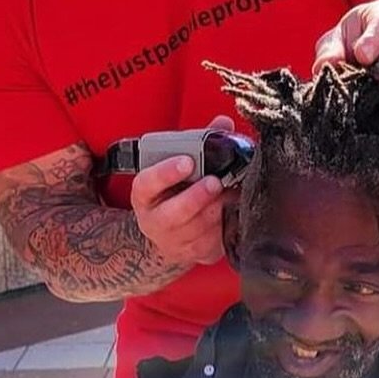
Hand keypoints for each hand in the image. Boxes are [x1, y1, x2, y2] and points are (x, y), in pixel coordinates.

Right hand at [131, 113, 230, 270]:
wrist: (171, 233)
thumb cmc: (176, 191)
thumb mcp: (177, 168)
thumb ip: (198, 144)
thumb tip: (223, 123)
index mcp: (145, 194)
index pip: (147, 183)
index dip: (166, 173)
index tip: (187, 161)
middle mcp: (154, 221)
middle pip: (174, 213)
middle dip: (196, 197)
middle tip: (215, 182)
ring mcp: (173, 241)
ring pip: (198, 230)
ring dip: (218, 211)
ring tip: (231, 194)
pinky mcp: (194, 254)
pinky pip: (213, 243)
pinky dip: (227, 226)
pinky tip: (234, 212)